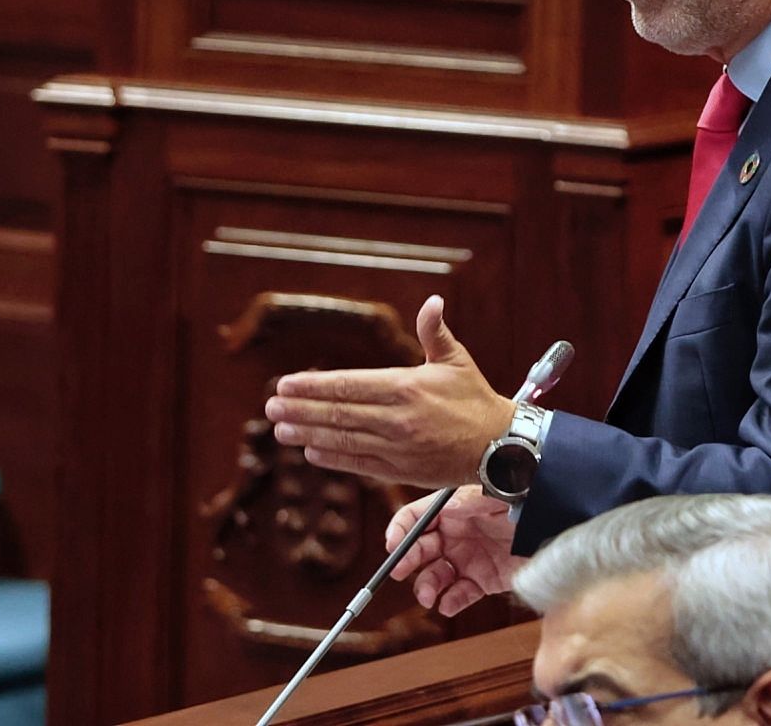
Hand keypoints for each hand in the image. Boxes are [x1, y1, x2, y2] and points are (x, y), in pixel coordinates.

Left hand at [264, 296, 513, 488]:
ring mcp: (398, 447)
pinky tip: (311, 452)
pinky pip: (358, 463)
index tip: (285, 385)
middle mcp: (398, 419)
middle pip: (338, 414)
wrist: (499, 446)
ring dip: (308, 435)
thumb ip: (435, 331)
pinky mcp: (401, 470)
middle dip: (300, 410)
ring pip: (343, 440)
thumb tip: (433, 301)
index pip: (349, 386)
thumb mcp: (457, 360)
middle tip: (271, 407)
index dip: (313, 386)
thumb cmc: (475, 399)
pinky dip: (332, 458)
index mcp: (407, 387)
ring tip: (280, 431)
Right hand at [387, 485, 519, 615]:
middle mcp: (457, 534)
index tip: (392, 547)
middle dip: (408, 562)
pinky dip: (450, 602)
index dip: (400, 532)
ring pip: (437, 576)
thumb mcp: (484, 493)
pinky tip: (447, 604)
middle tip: (400, 572)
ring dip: (426, 587)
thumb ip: (455, 503)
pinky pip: (461, 594)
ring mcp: (470, 558)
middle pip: (420, 550)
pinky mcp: (486, 579)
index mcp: (452, 509)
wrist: (555, 519)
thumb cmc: (521, 497)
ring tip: (428, 596)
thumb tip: (425, 516)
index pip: (415, 519)